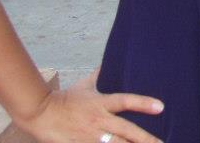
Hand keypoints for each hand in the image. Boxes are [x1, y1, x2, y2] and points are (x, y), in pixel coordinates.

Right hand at [14, 69, 163, 142]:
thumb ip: (99, 76)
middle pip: (126, 131)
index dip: (143, 104)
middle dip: (145, 139)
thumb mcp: (84, 85)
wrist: (38, 113)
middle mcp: (98, 121)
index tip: (161, 107)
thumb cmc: (64, 99)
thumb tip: (107, 63)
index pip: (126, 101)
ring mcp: (89, 137)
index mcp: (101, 103)